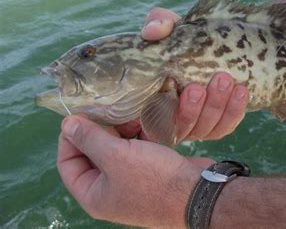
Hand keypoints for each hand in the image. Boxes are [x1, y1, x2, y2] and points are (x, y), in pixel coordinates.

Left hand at [58, 116, 212, 226]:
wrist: (199, 193)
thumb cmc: (153, 179)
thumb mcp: (116, 157)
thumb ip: (90, 138)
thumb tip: (67, 124)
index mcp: (93, 194)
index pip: (68, 163)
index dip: (71, 137)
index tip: (82, 114)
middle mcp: (110, 190)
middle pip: (94, 154)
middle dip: (102, 130)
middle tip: (111, 110)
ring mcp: (132, 181)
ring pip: (118, 149)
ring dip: (124, 131)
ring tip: (133, 115)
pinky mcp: (152, 172)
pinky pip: (138, 150)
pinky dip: (140, 136)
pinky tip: (148, 123)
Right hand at [137, 7, 248, 141]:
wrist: (202, 47)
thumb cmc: (178, 39)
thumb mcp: (166, 27)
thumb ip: (158, 24)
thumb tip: (153, 31)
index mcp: (152, 102)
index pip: (156, 120)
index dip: (175, 110)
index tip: (187, 87)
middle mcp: (171, 119)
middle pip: (186, 126)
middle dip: (200, 107)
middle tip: (216, 79)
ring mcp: (195, 124)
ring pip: (207, 128)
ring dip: (220, 106)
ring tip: (229, 81)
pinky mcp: (216, 123)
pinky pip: (225, 126)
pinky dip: (235, 111)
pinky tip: (242, 91)